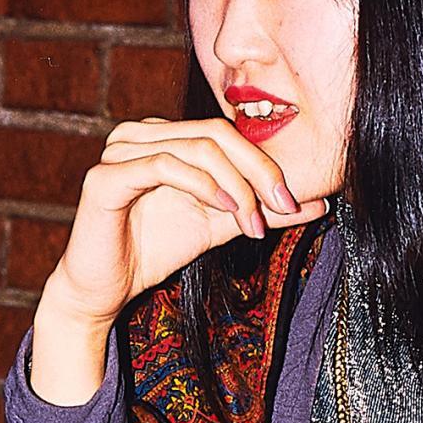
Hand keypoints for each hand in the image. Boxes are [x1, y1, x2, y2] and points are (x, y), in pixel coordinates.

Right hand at [28, 118, 324, 404]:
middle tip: (282, 206)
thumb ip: (262, 208)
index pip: (228, 133)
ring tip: (252, 220)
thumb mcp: (221, 225)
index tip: (294, 201)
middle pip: (216, 134)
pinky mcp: (105, 176)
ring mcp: (120, 151)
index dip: (265, 164)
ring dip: (235, 185)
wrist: (104, 289)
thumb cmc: (155, 249)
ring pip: (195, 148)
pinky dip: (201, 185)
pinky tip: (222, 208)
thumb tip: (319, 202)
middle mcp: (141, 133)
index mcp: (166, 136)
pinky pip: (163, 166)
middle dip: (257, 171)